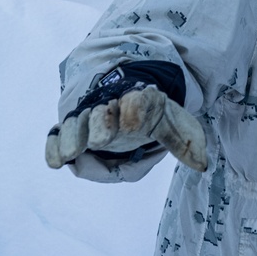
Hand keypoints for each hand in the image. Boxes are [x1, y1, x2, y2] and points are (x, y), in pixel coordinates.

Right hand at [45, 82, 207, 171]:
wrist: (123, 89)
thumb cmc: (150, 113)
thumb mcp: (173, 122)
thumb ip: (186, 142)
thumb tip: (202, 166)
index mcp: (140, 99)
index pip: (137, 101)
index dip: (134, 109)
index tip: (132, 123)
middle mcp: (110, 104)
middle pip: (102, 113)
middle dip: (101, 124)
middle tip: (99, 140)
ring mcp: (88, 114)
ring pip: (76, 123)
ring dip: (72, 137)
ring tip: (71, 154)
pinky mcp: (70, 125)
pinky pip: (57, 134)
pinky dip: (54, 145)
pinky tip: (57, 161)